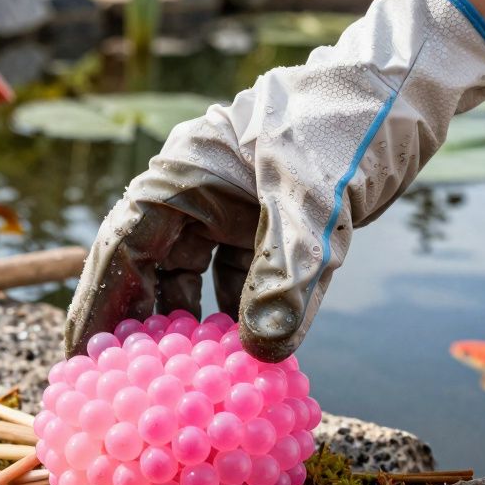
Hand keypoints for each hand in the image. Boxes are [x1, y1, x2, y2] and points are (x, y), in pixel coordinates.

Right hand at [64, 0, 484, 362]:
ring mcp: (229, 211)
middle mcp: (193, 196)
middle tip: (130, 391)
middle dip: (141, 330)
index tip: (83, 362)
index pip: (120, 252)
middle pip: (149, 274)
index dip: (98, 309)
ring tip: (184, 389)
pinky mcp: (265, 225)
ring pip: (194, 282)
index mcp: (179, 179)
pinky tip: (244, 359)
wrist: (400, 93)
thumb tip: (262, 354)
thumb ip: (285, 276)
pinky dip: (240, 318)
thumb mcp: (312, 204)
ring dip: (193, 332)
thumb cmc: (343, 129)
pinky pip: (241, 281)